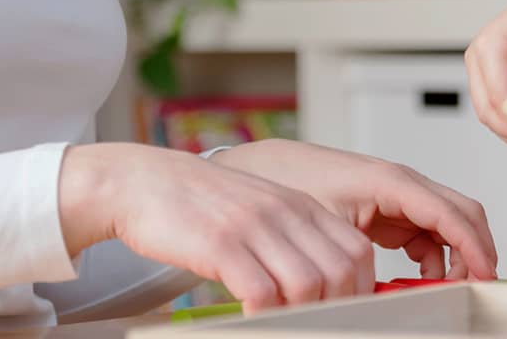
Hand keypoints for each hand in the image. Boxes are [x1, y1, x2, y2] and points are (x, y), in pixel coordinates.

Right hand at [59, 142, 375, 313]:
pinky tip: (252, 318)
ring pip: (308, 284)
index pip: (357, 251)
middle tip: (320, 325)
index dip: (362, 289)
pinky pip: (261, 292)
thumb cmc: (200, 204)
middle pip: (341, 271)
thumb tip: (324, 282)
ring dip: (303, 315)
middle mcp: (285, 212)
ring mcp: (254, 226)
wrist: (145, 181)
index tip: (349, 312)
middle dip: (338, 308)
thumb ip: (293, 238)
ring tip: (286, 324)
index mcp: (301, 204)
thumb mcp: (260, 210)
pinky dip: (265, 315)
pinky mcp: (221, 243)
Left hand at [209, 139, 496, 281]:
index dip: (474, 247)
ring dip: (456, 255)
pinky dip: (432, 256)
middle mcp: (401, 184)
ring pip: (447, 224)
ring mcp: (396, 196)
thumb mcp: (327, 227)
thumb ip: (360, 260)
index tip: (486, 277)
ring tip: (444, 289)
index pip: (451, 213)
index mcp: (392, 181)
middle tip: (477, 287)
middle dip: (476, 249)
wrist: (261, 170)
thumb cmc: (289, 184)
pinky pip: (425, 233)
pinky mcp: (386, 209)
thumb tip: (376, 297)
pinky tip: (419, 279)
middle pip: (461, 212)